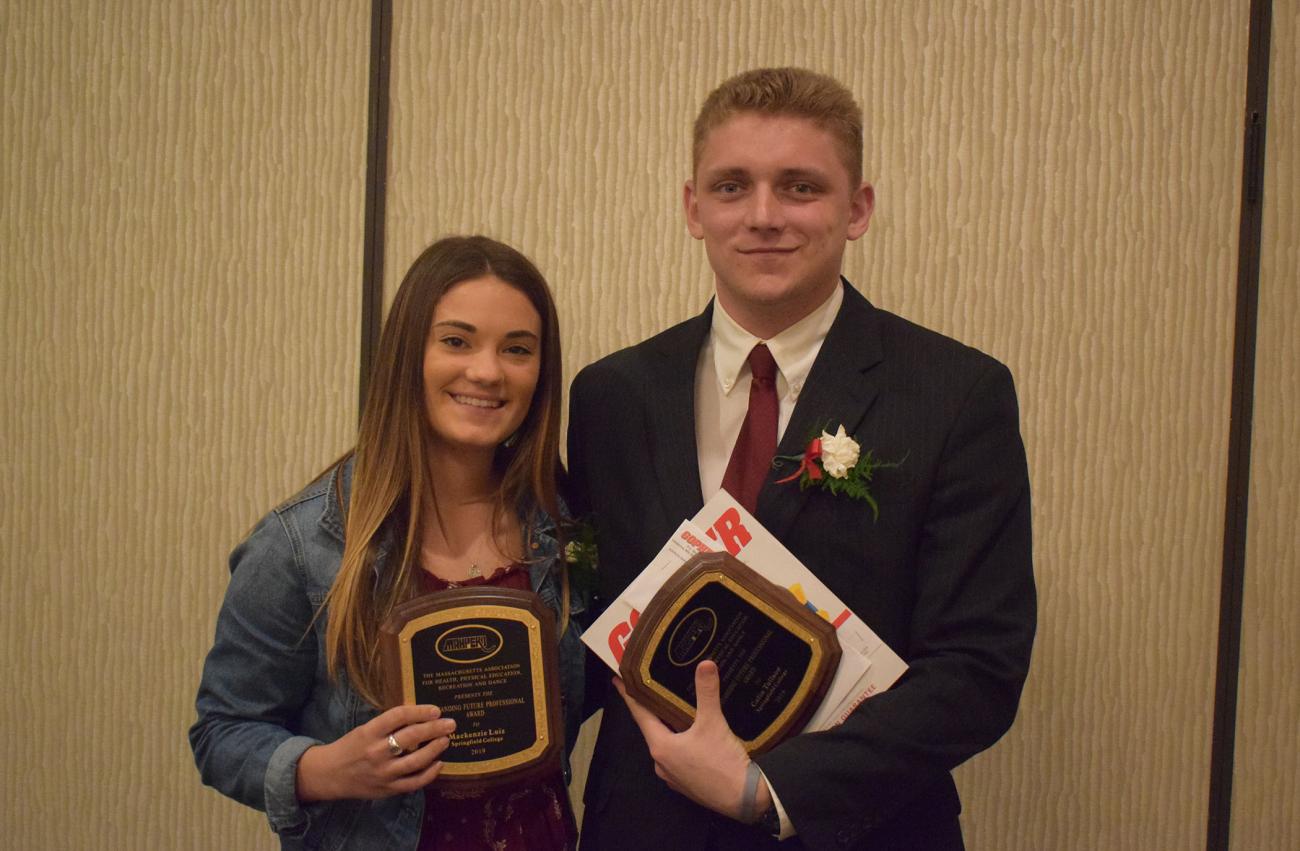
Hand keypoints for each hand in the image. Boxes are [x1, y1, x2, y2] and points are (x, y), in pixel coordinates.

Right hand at [296, 704, 454, 801]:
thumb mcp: (365, 729)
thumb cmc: (351, 747)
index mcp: (369, 732)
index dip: (419, 711)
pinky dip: (429, 773)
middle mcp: (376, 752)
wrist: (330, 775)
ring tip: (446, 740)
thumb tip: (419, 713)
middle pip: (410, 737)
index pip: (398, 716)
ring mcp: (383, 773)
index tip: (436, 710)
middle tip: (450, 723)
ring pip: (416, 761)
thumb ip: (389, 724)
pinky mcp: (387, 789)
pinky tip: (439, 763)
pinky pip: (414, 783)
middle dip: (434, 729)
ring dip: (435, 749)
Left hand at [614, 660, 770, 820]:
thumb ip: (707, 692)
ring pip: (667, 744)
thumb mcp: (714, 723)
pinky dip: (681, 743)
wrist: (745, 800)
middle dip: (652, 710)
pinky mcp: (688, 784)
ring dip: (669, 727)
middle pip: (653, 729)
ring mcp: (674, 776)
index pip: (640, 715)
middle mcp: (662, 763)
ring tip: (675, 708)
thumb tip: (705, 664)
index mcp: (661, 747)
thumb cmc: (722, 762)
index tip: (618, 681)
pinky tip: (693, 735)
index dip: (629, 696)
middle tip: (653, 688)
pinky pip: (678, 757)